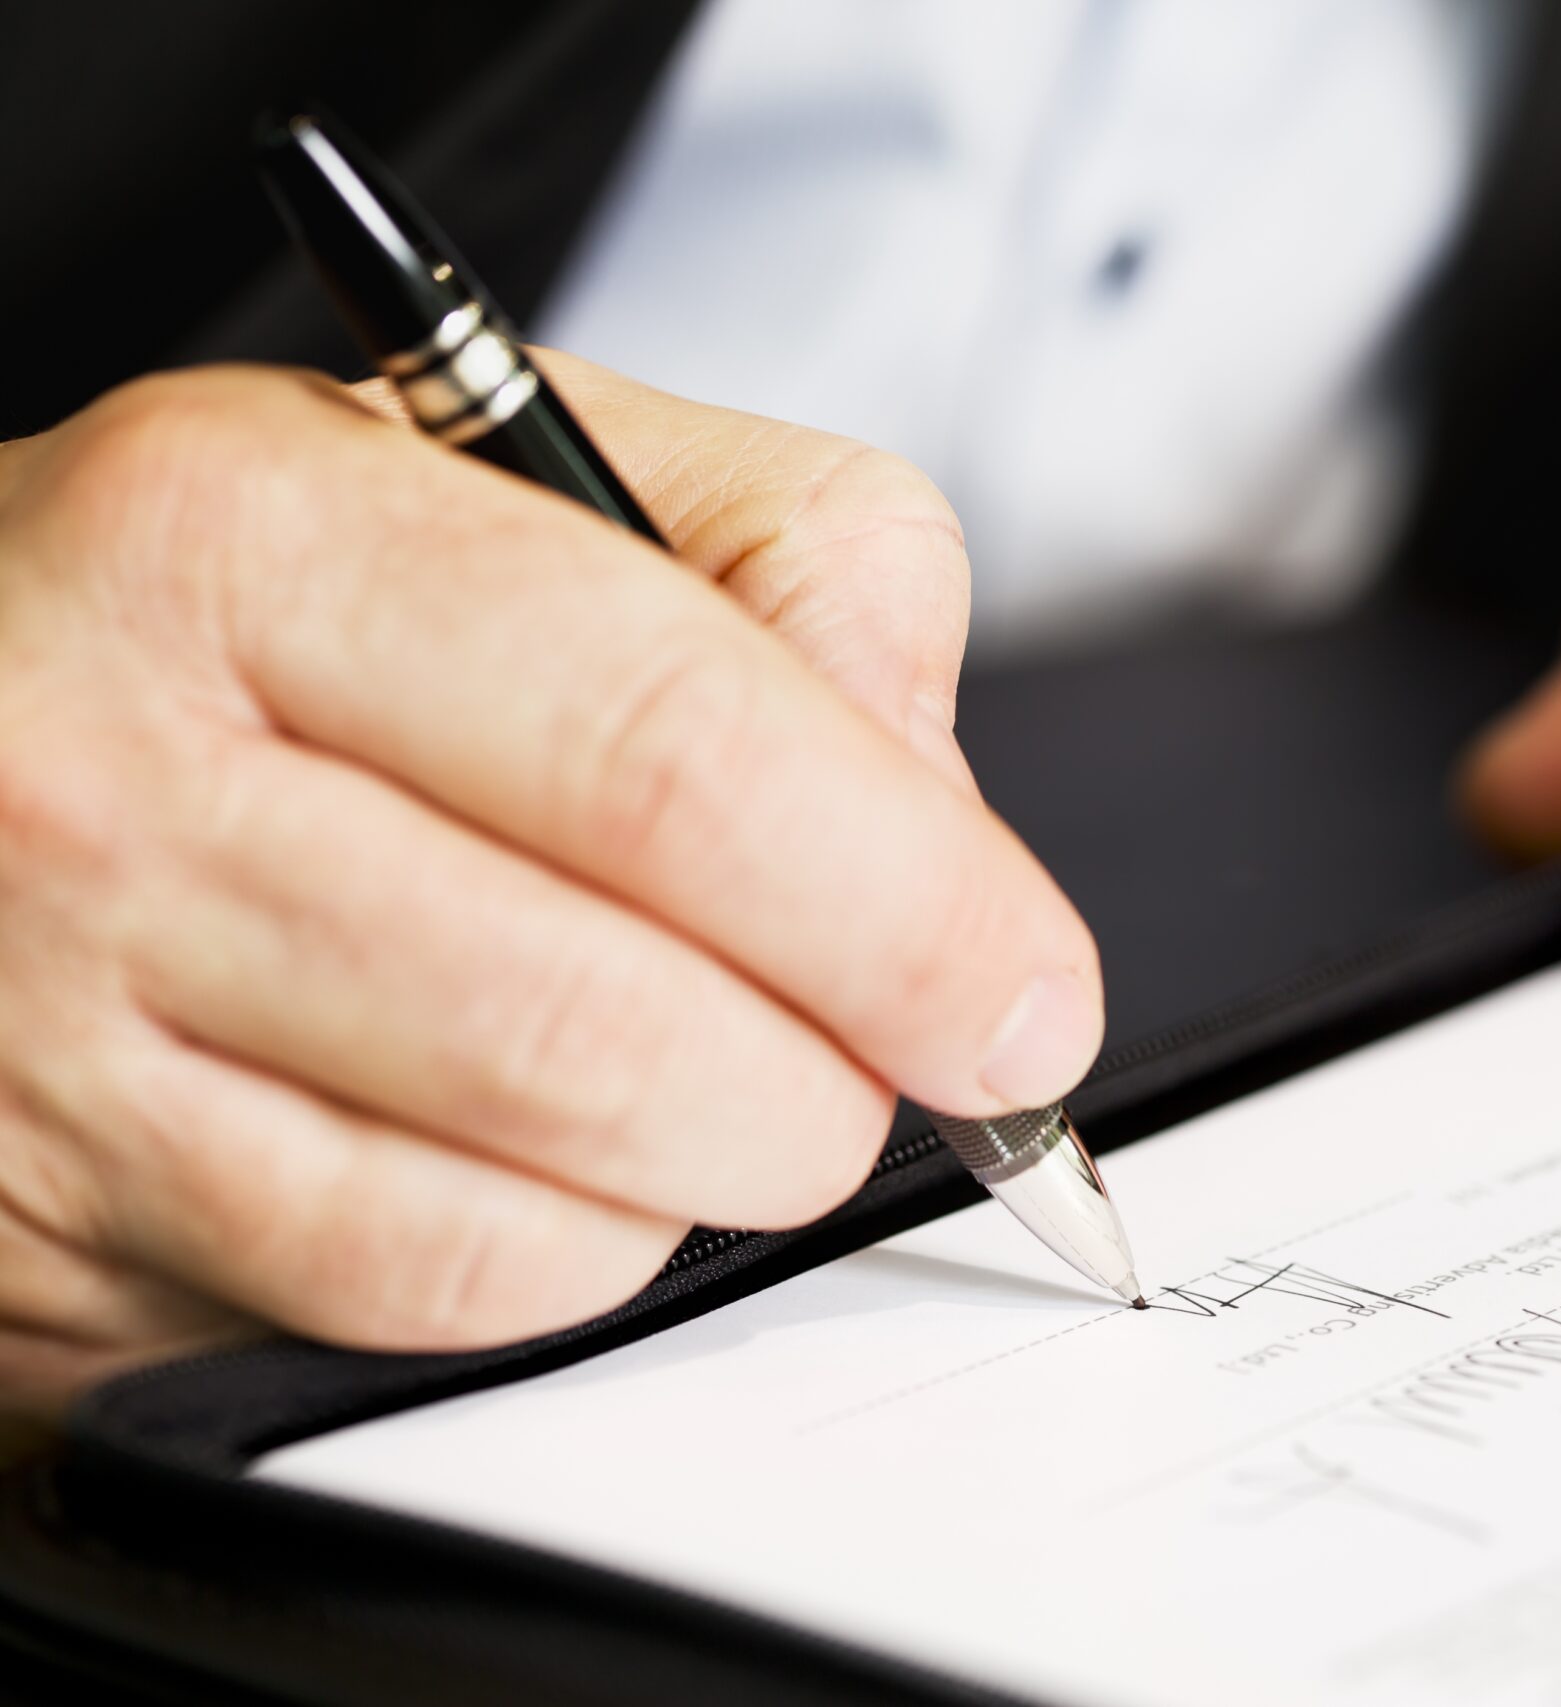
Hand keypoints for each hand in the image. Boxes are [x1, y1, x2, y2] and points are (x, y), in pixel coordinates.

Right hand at [0, 355, 1100, 1413]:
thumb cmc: (261, 601)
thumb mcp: (516, 461)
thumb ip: (792, 569)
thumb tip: (945, 828)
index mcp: (253, 536)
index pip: (672, 759)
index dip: (910, 908)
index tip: (1023, 995)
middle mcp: (112, 786)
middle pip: (611, 1028)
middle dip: (839, 1077)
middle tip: (901, 1045)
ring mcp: (57, 1040)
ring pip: (531, 1215)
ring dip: (708, 1171)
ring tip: (706, 1061)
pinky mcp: (63, 1242)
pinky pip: (420, 1312)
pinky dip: (568, 1254)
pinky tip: (545, 1143)